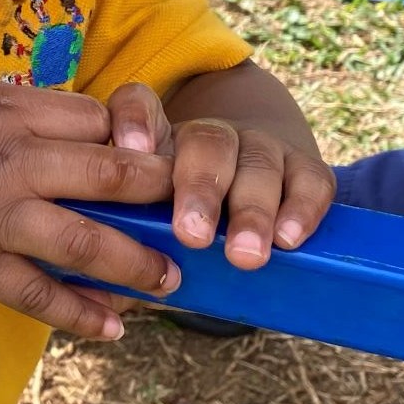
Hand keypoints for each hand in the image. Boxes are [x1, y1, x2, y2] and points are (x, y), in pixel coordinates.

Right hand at [0, 60, 181, 340]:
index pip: (96, 121)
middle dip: (161, 195)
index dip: (136, 135)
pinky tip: (111, 329)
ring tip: (172, 281)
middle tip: (195, 212)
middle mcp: (15, 164)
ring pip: (87, 243)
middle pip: (111, 176)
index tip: (159, 151)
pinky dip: (77, 315)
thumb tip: (25, 104)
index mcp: (8, 113)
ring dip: (137, 264)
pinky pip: (38, 295)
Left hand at [105, 81, 335, 269]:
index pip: (139, 105)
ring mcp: (260, 145)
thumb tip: (92, 299)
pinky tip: (289, 240)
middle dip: (199, 189)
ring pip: (256, 161)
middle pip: (204, 142)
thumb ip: (117, 251)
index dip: (133, 122)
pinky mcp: (304, 165)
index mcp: (158, 138)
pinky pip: (310, 179)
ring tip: (245, 256)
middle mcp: (209, 134)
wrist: (250, 177)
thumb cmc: (177, 211)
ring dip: (251, 209)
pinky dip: (301, 208)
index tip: (129, 150)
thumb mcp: (143, 218)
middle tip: (192, 236)